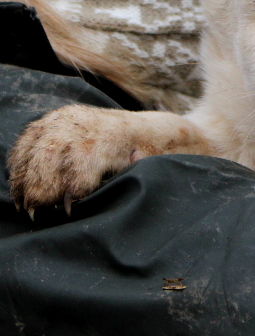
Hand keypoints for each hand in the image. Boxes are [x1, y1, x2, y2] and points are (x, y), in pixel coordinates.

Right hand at [8, 104, 210, 218]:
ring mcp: (63, 120)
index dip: (72, 185)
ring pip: (33, 148)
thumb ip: (146, 163)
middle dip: (40, 187)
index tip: (69, 209)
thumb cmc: (151, 154)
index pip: (83, 157)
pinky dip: (17, 166)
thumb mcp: (156, 161)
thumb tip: (137, 159)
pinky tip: (20, 189)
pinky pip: (24, 143)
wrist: (146, 130)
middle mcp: (83, 123)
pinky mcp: (49, 123)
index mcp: (110, 133)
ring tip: (28, 208)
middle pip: (50, 154)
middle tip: (39, 215)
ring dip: (24, 180)